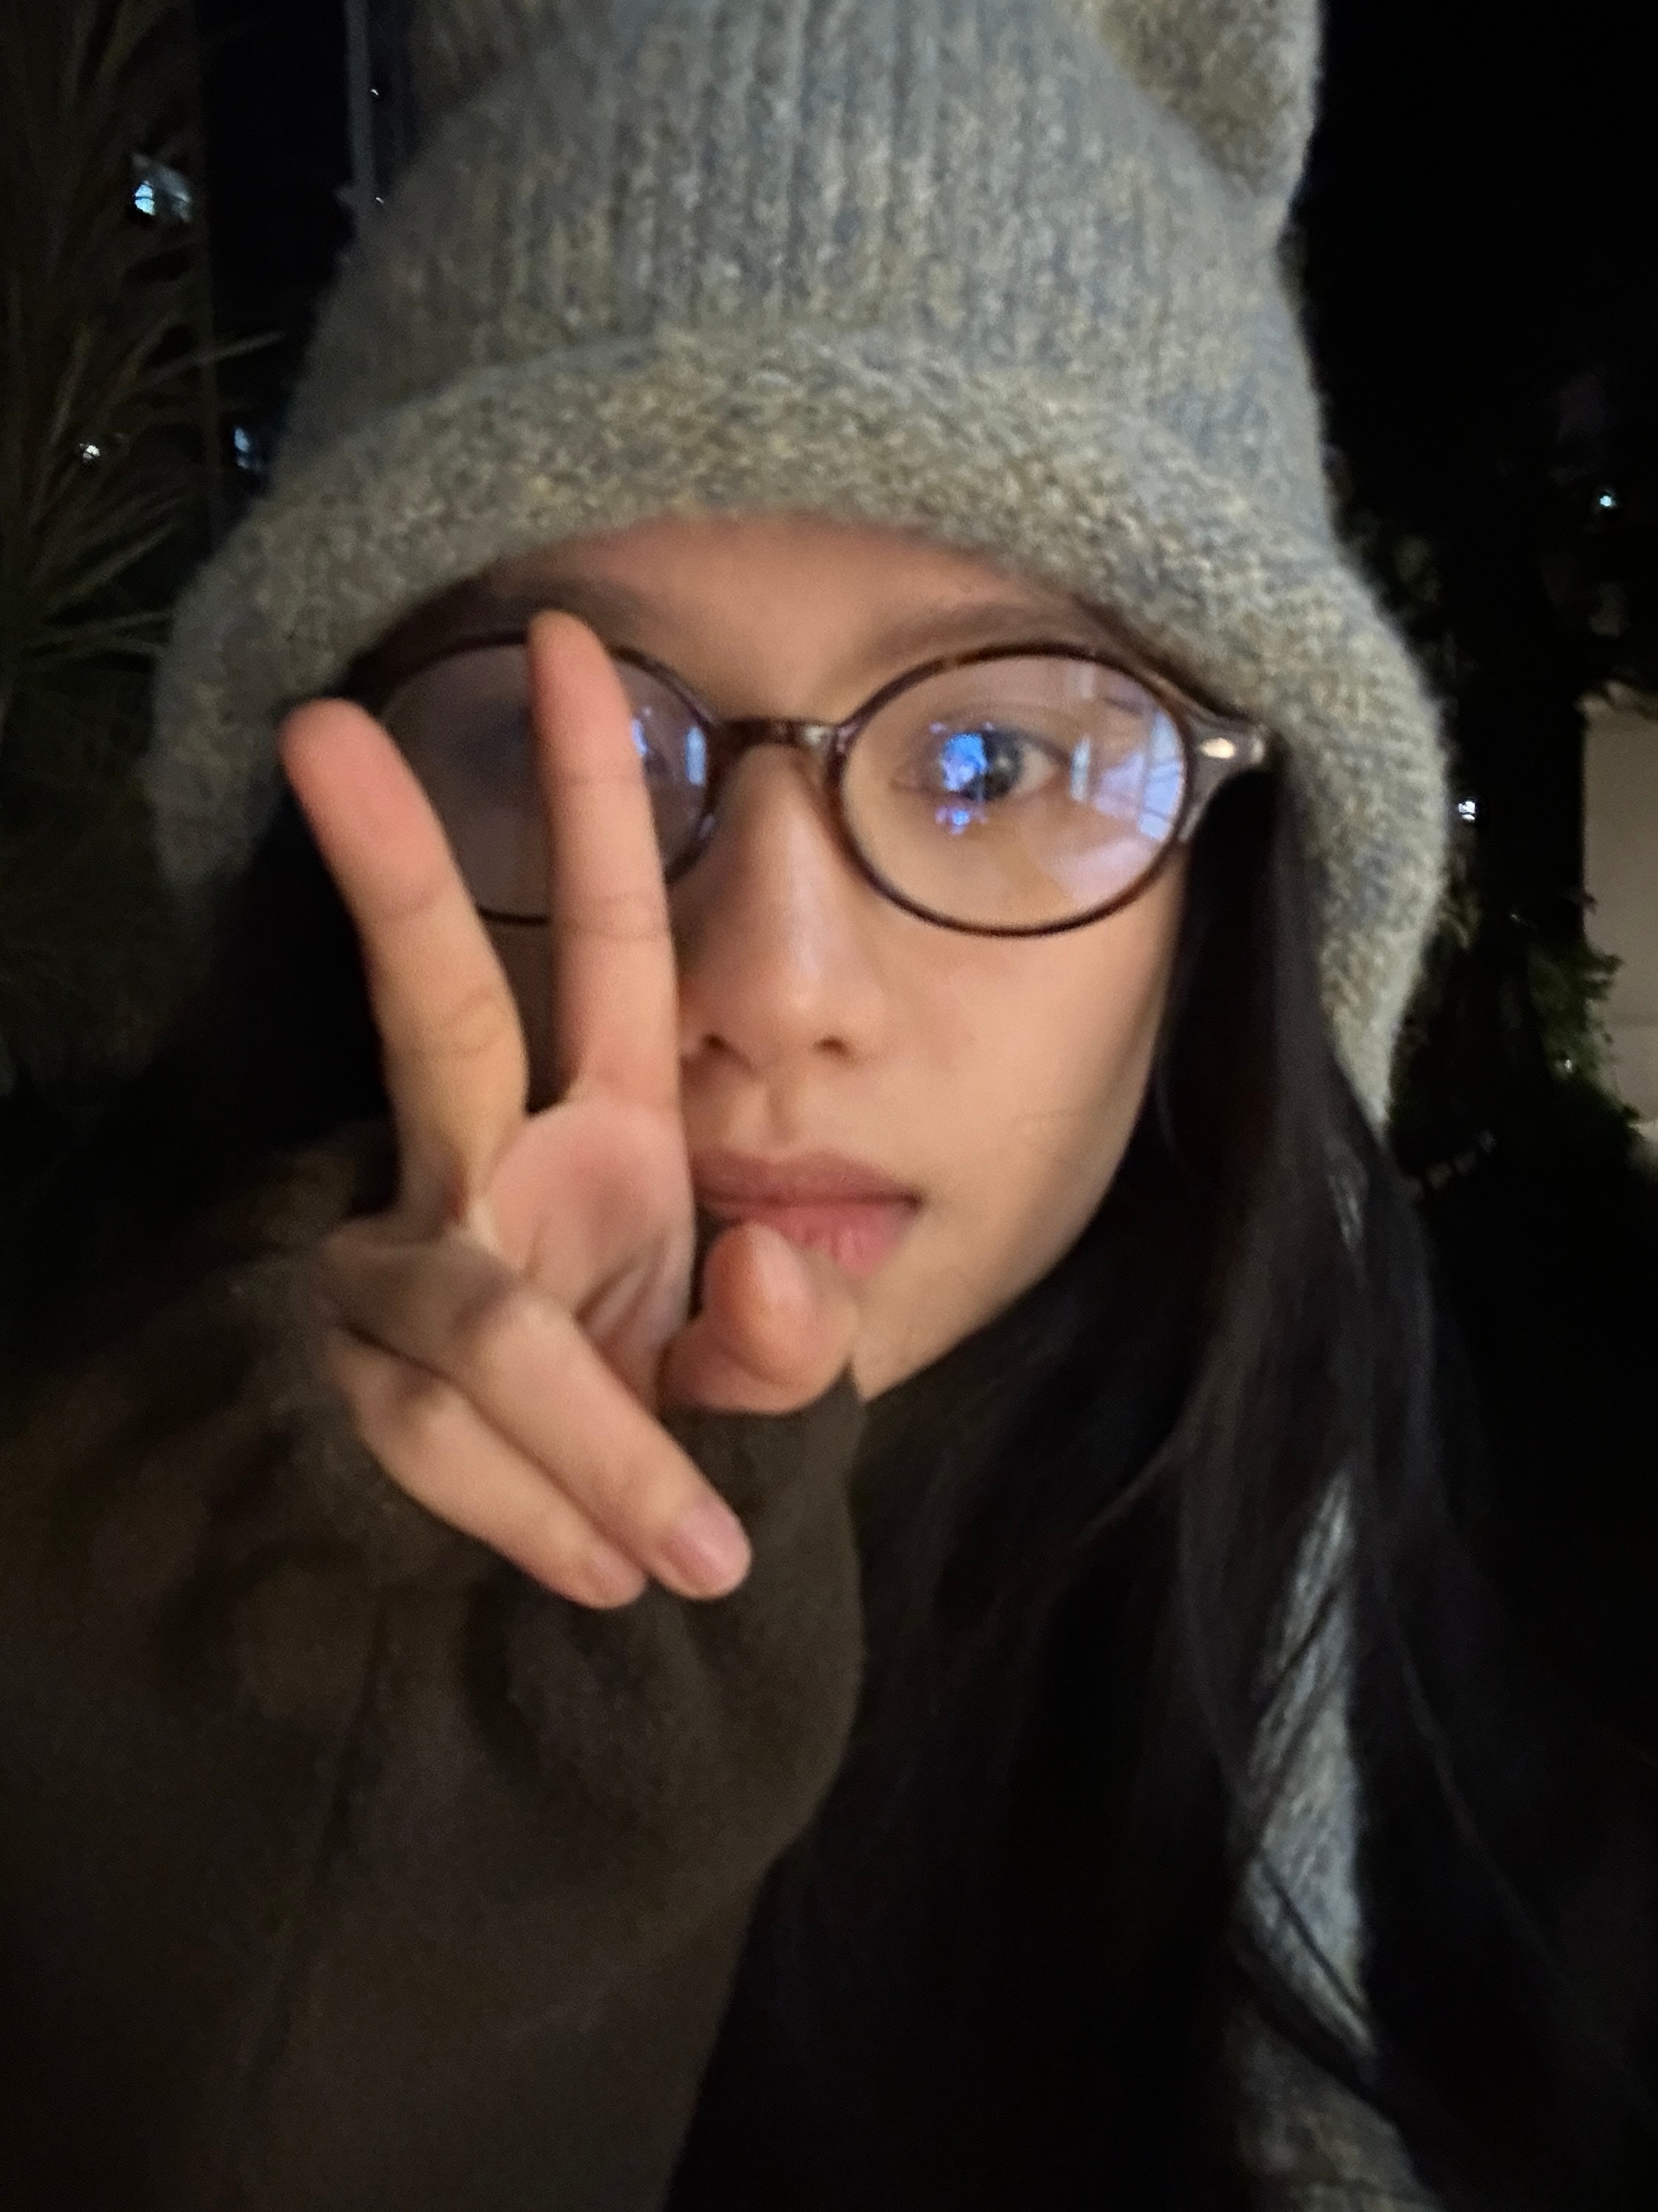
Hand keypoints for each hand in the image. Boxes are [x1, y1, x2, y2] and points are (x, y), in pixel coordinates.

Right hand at [278, 612, 858, 1609]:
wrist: (583, 1552)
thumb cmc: (661, 1410)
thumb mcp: (747, 1368)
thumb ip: (787, 1333)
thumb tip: (770, 1263)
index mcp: (601, 1122)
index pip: (599, 938)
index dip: (587, 798)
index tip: (568, 641)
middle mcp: (485, 1166)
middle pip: (431, 1009)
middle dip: (397, 874)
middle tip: (317, 729)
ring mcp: (405, 1266)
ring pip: (471, 1320)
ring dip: (586, 1443)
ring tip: (680, 1561)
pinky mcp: (350, 1387)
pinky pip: (444, 1447)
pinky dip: (540, 1519)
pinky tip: (603, 1575)